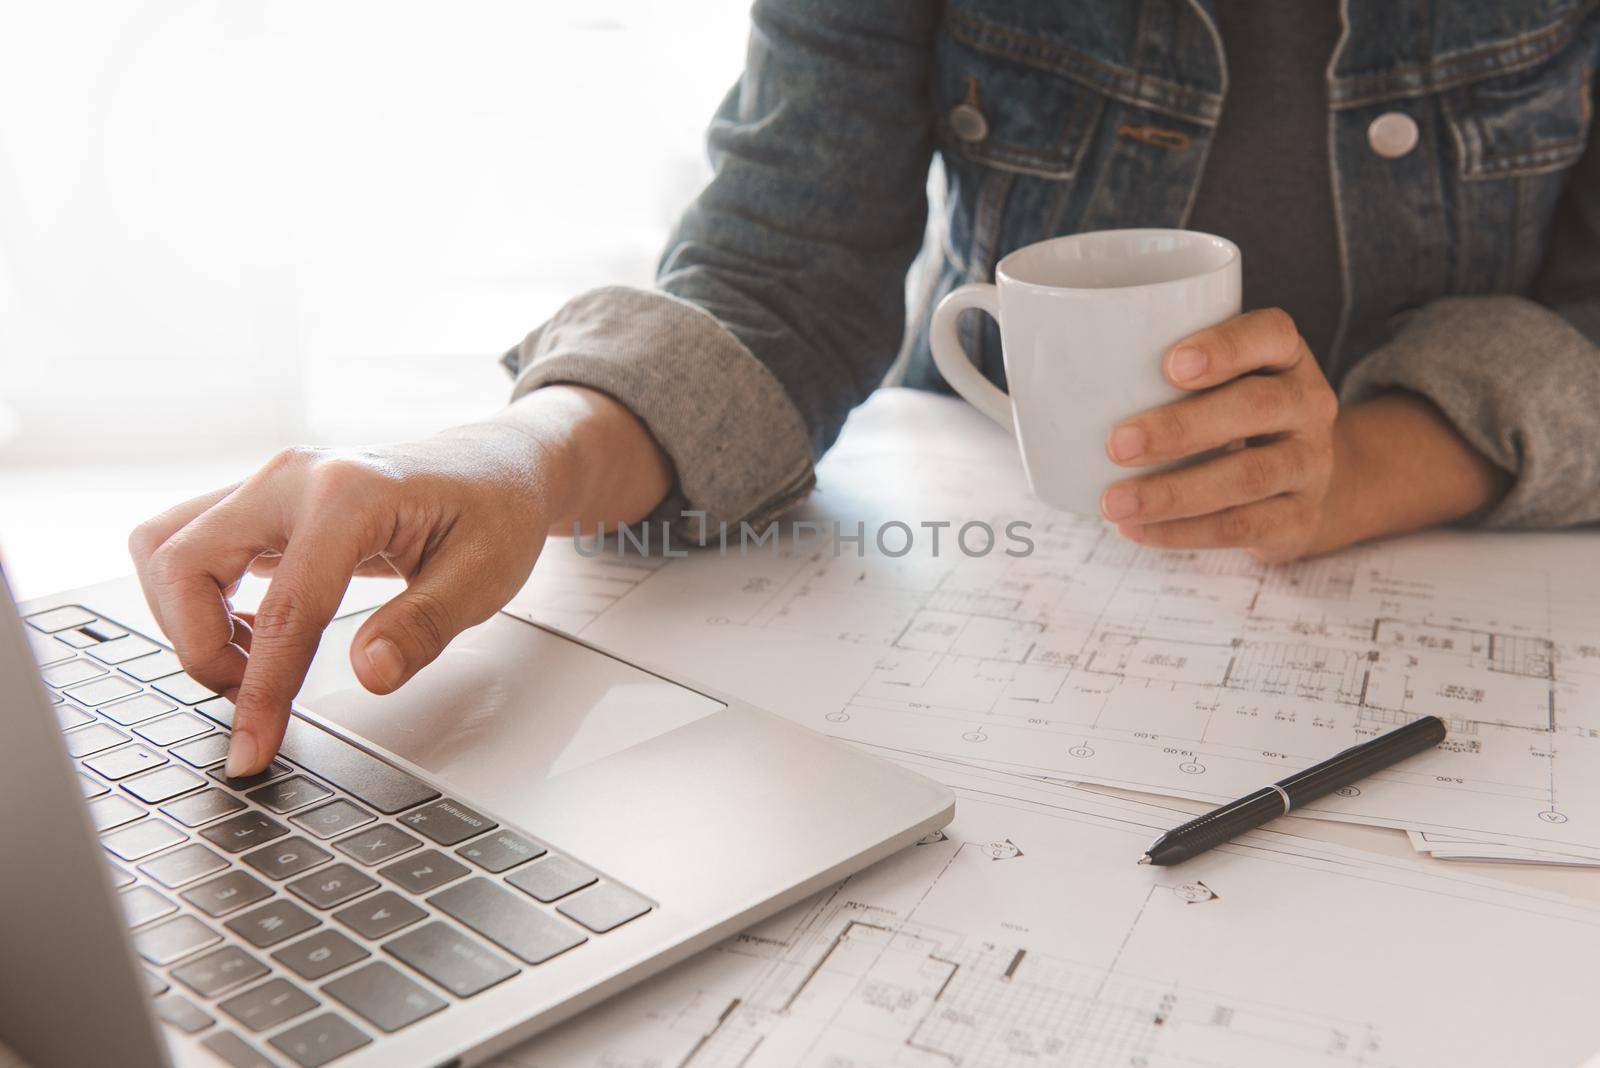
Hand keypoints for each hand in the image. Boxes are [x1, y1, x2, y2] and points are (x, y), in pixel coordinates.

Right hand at [129, 386, 672, 776]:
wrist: (497, 467)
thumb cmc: (495, 513)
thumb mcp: (483, 577)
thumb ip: (424, 627)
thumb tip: (370, 675)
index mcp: (351, 493)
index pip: (285, 607)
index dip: (261, 691)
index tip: (252, 750)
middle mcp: (294, 476)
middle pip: (181, 563)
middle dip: (199, 647)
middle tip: (255, 698)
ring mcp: (270, 483)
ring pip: (167, 548)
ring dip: (186, 618)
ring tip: (252, 663)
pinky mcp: (261, 501)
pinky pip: (189, 546)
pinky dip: (197, 598)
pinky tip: (254, 632)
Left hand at [1099, 308, 1337, 561]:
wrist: (1302, 482)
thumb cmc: (1230, 415)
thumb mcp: (1215, 380)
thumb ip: (1153, 366)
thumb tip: (1039, 359)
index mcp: (1283, 357)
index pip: (1271, 335)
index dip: (1225, 347)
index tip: (1169, 365)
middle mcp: (1306, 404)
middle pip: (1256, 408)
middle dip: (1181, 428)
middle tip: (1116, 445)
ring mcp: (1309, 463)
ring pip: (1247, 476)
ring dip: (1173, 492)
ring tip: (1113, 503)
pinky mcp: (1298, 517)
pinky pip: (1243, 526)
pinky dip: (1184, 532)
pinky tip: (1138, 530)